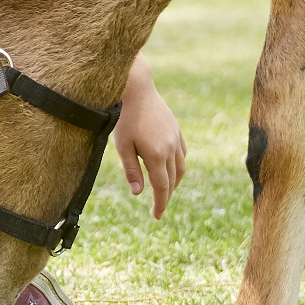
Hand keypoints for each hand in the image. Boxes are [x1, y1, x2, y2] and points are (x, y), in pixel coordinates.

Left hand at [115, 56, 185, 218]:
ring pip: (181, 168)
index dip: (160, 204)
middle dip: (166, 196)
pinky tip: (170, 168)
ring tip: (165, 191)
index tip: (156, 216)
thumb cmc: (125, 117)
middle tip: (158, 208)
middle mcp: (171, 148)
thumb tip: (139, 193)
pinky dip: (178, 166)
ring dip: (174, 182)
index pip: (162, 187)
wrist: (137, 88)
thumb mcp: (122, 146)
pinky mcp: (177, 129)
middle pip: (172, 180)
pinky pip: (182, 154)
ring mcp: (176, 138)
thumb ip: (131, 170)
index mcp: (156, 155)